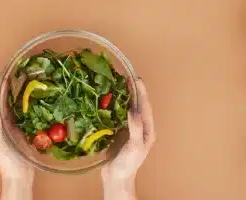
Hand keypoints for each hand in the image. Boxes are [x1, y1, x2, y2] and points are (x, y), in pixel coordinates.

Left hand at [0, 85, 33, 199]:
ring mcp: (10, 125)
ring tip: (25, 81)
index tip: (6, 75)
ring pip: (13, 105)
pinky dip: (26, 104)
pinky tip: (33, 97)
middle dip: (9, 88)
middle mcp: (0, 122)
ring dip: (18, 93)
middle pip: (3, 101)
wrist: (19, 174)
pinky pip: (22, 113)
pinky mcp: (21, 128)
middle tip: (18, 74)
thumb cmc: (7, 161)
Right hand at [101, 78, 155, 199]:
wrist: (117, 177)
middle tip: (127, 76)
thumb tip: (133, 110)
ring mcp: (129, 129)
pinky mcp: (119, 132)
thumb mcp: (134, 147)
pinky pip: (118, 115)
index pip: (145, 107)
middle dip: (134, 91)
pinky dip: (115, 106)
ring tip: (119, 84)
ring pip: (128, 109)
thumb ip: (135, 129)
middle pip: (138, 105)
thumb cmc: (128, 164)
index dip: (141, 93)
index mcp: (147, 130)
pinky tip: (109, 101)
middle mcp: (140, 127)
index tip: (137, 79)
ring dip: (125, 97)